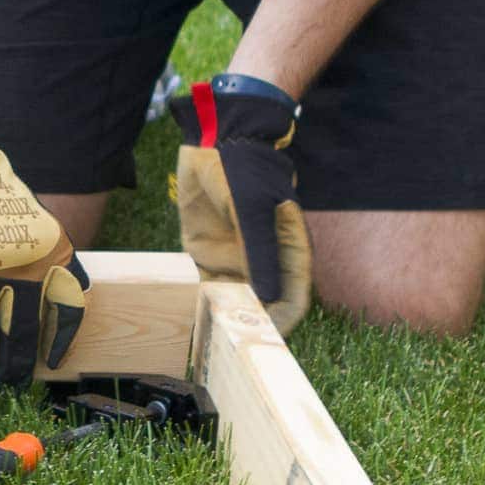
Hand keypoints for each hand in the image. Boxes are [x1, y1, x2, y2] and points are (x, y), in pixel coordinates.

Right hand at [0, 99, 89, 386]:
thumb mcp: (31, 215)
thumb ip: (40, 253)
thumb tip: (49, 291)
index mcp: (47, 254)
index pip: (67, 309)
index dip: (59, 340)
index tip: (52, 363)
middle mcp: (19, 270)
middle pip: (20, 333)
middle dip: (12, 365)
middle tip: (7, 384)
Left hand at [169, 76, 312, 333]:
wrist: (214, 140)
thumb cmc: (244, 170)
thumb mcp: (250, 210)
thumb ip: (259, 252)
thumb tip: (269, 298)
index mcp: (286, 251)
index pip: (292, 299)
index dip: (281, 323)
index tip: (261, 340)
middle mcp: (263, 261)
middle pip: (263, 307)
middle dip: (250, 326)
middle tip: (230, 344)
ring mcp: (236, 259)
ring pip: (234, 302)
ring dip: (224, 318)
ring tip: (210, 338)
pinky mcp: (208, 254)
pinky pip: (208, 288)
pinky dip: (201, 303)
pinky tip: (192, 318)